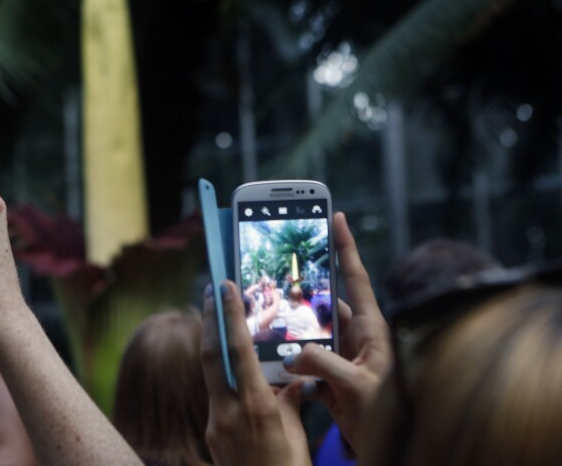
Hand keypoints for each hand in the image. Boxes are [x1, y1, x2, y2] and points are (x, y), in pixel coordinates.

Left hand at [201, 281, 310, 465]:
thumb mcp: (297, 433)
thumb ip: (289, 401)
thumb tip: (293, 381)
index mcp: (255, 407)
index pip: (237, 350)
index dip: (230, 315)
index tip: (223, 287)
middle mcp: (228, 412)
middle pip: (210, 356)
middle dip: (210, 320)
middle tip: (210, 290)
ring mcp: (215, 425)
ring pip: (212, 377)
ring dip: (216, 350)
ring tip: (223, 326)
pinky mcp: (211, 436)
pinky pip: (217, 399)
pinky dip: (225, 382)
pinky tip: (237, 377)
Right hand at [283, 212, 391, 455]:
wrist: (392, 450)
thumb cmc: (389, 415)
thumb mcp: (357, 387)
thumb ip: (324, 364)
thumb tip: (294, 354)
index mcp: (371, 330)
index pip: (355, 279)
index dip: (345, 247)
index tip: (336, 218)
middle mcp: (357, 338)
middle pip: (325, 304)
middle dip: (302, 292)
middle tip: (280, 276)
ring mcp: (344, 357)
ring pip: (311, 333)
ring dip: (293, 331)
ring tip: (269, 320)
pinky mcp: (332, 377)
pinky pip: (306, 359)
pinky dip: (291, 359)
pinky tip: (275, 359)